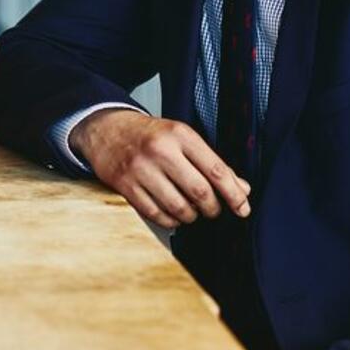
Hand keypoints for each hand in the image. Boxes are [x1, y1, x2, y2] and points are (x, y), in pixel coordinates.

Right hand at [70, 109, 250, 228]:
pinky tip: (173, 214)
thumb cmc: (150, 135)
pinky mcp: (125, 185)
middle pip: (200, 192)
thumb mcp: (182, 139)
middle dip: (213, 209)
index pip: (216, 169)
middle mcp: (161, 150)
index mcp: (180, 134)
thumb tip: (242, 189)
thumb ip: (211, 163)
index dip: (233, 194)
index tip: (243, 208)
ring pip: (179, 208)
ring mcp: (141, 168)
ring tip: (192, 211)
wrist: (107, 129)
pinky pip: (156, 215)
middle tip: (214, 210)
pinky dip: (170, 221)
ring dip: (191, 216)